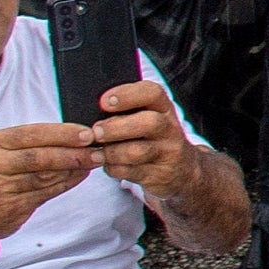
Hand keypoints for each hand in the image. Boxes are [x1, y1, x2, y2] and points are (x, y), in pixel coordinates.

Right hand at [0, 123, 103, 248]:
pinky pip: (45, 193)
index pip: (33, 134)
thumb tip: (74, 135)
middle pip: (41, 157)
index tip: (87, 134)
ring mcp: (0, 188)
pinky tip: (79, 176)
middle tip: (97, 150)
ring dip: (74, 169)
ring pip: (45, 177)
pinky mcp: (10, 208)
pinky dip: (66, 183)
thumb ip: (30, 145)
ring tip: (94, 161)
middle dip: (73, 153)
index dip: (63, 134)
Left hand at [86, 76, 194, 192]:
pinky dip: (113, 168)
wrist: (180, 169)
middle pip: (149, 123)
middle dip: (117, 127)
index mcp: (163, 108)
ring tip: (97, 152)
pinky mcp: (158, 175)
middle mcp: (169, 128)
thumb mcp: (147, 117)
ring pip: (138, 151)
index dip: (128, 95)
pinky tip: (107, 164)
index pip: (152, 93)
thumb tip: (89, 107)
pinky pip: (131, 172)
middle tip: (96, 131)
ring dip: (112, 152)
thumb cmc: (151, 137)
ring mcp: (166, 153)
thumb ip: (125, 110)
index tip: (104, 101)